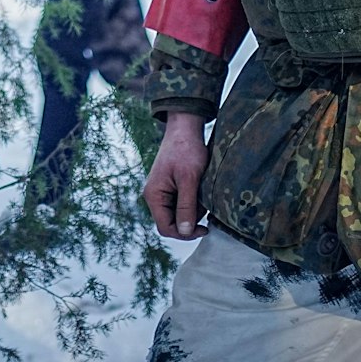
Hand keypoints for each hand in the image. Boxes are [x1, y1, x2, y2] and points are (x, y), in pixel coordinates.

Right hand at [143, 112, 209, 239]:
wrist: (185, 128)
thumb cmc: (186, 150)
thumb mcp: (189, 179)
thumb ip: (186, 206)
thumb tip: (184, 232)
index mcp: (154, 195)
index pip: (166, 228)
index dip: (184, 233)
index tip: (204, 228)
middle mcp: (155, 196)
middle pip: (172, 222)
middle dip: (190, 219)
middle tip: (206, 207)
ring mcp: (163, 192)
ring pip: (179, 214)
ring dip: (193, 210)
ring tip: (204, 193)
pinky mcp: (171, 187)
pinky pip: (181, 203)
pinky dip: (193, 201)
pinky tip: (201, 189)